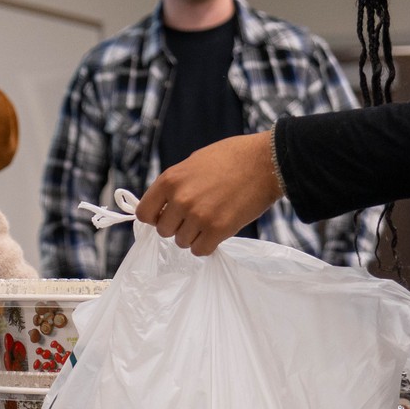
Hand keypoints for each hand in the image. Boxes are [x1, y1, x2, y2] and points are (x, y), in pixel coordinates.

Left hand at [137, 133, 280, 256]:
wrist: (265, 162)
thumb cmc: (231, 158)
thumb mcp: (193, 163)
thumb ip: (176, 185)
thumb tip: (164, 206)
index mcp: (170, 180)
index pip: (144, 213)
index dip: (155, 217)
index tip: (166, 216)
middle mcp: (180, 199)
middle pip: (163, 231)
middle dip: (177, 227)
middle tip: (194, 217)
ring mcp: (199, 216)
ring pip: (182, 242)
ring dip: (194, 236)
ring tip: (210, 220)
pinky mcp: (218, 230)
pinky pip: (200, 250)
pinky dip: (207, 245)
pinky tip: (217, 232)